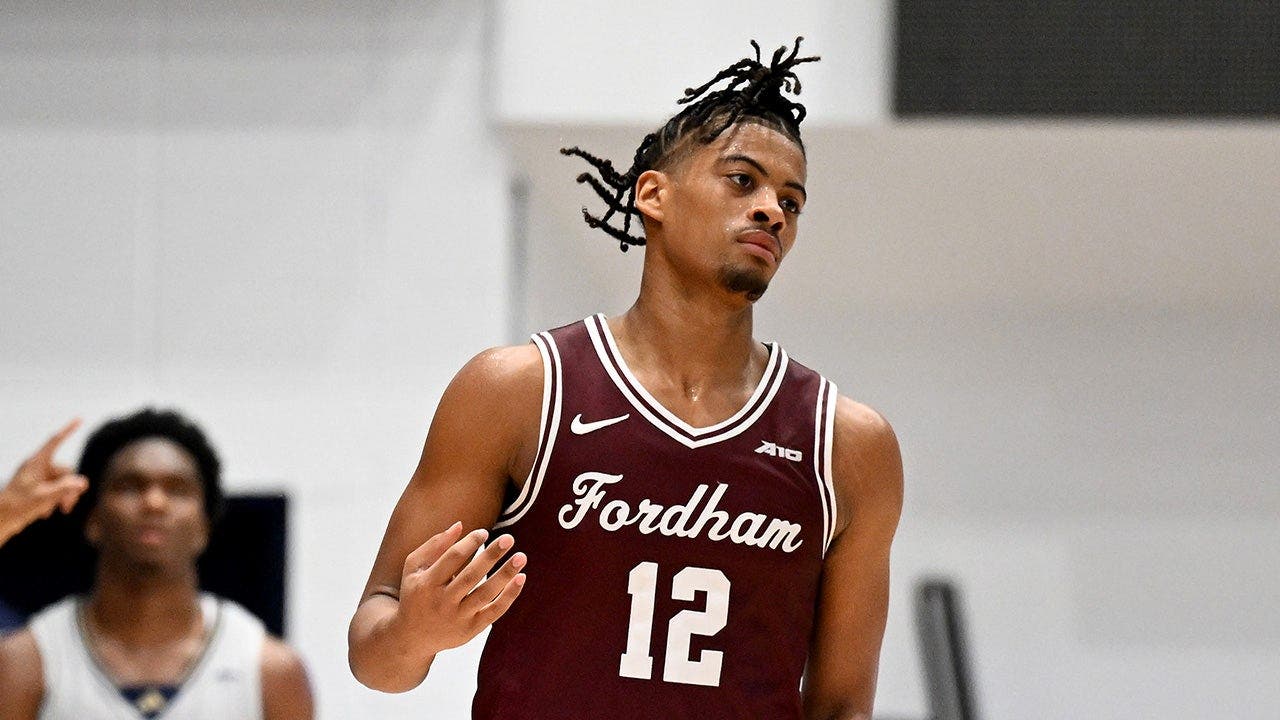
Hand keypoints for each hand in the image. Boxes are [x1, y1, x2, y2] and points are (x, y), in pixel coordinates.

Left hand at [0, 419, 89, 545]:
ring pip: (62, 481)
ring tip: (60, 510)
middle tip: (67, 507)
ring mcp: (38, 478)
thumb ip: (64, 489)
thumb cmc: (17, 506)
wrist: (0, 520)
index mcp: (36, 463)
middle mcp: (38, 467)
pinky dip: (55, 500)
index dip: (68, 430)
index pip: (55, 442)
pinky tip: (46, 512)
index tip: (79, 419)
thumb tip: (84, 482)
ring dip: (63, 496)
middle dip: (69, 488)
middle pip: (65, 470)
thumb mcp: (43, 497)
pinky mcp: (37, 488)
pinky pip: (55, 489)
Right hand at [395, 522, 526, 654]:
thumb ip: (434, 545)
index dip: (470, 543)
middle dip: (490, 556)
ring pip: (485, 594)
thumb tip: (459, 525)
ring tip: (521, 557)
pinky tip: (520, 578)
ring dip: (505, 574)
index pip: (452, 559)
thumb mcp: (414, 568)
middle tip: (509, 538)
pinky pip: (494, 612)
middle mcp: (442, 602)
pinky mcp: (471, 629)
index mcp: (426, 583)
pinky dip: (509, 596)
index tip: (484, 532)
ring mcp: (457, 617)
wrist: (413, 637)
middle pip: (470, 576)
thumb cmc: (416, 594)